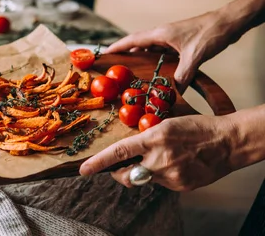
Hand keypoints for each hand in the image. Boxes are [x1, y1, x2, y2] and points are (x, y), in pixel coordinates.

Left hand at [79, 115, 235, 190]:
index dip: (99, 162)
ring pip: (144, 179)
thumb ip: (146, 139)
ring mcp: (171, 175)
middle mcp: (160, 159)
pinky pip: (161, 184)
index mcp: (154, 138)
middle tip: (117, 168)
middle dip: (117, 173)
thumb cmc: (196, 127)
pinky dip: (161, 176)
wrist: (227, 142)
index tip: (84, 169)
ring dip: (145, 171)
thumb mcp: (166, 125)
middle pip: (126, 175)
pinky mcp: (180, 186)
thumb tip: (128, 151)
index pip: (119, 152)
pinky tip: (176, 165)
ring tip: (163, 159)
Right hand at [105, 11, 235, 91]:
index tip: (105, 53)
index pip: (132, 40)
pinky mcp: (182, 41)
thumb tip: (174, 91)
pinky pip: (163, 51)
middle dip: (127, 54)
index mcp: (161, 34)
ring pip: (152, 48)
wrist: (229, 22)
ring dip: (143, 57)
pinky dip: (158, 59)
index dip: (118, 47)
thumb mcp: (194, 56)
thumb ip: (183, 74)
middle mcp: (163, 34)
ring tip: (135, 70)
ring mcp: (173, 37)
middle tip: (118, 66)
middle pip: (139, 44)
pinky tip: (159, 69)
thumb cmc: (210, 33)